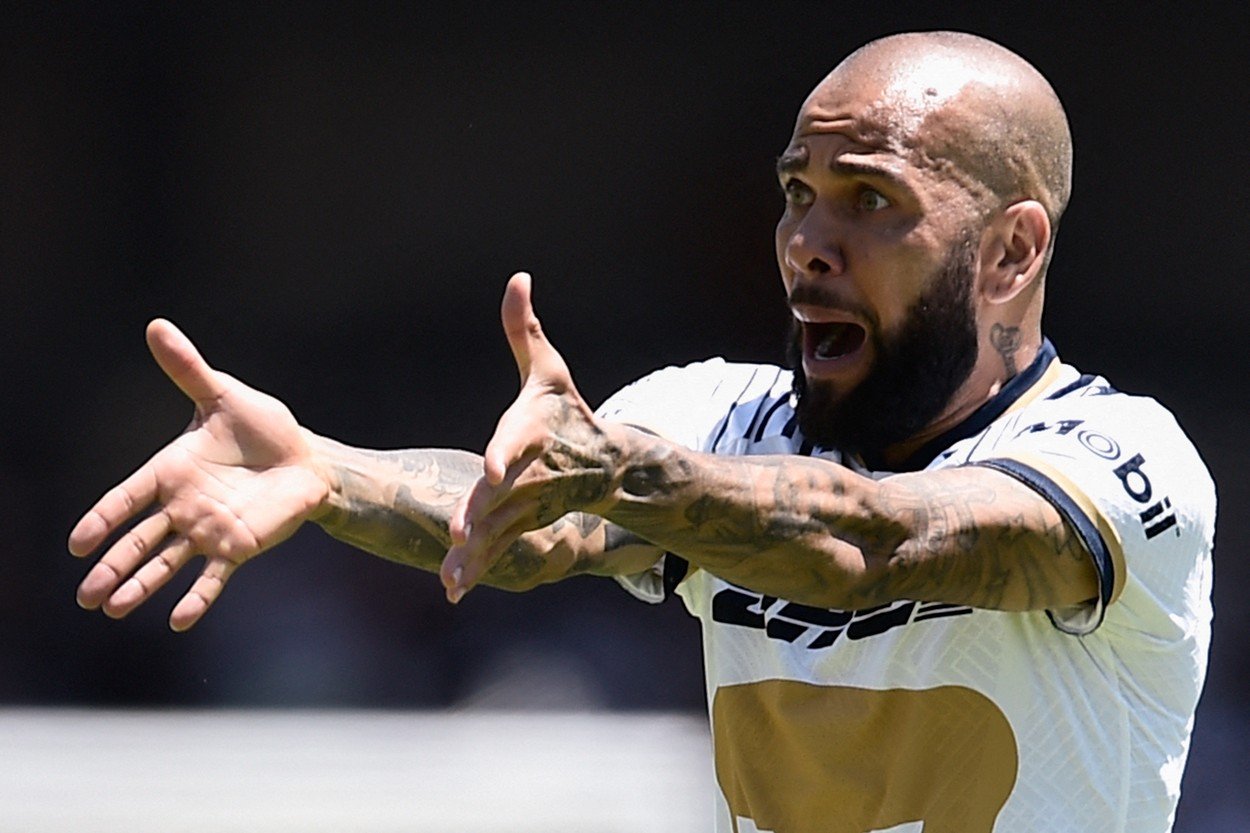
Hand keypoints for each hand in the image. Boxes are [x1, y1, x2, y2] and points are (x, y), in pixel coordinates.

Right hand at [68, 320, 330, 630]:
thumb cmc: (263, 427)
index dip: (103, 520)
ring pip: (166, 564)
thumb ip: (188, 369)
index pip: (127, 499)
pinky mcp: (238, 547)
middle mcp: (183, 506)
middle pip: (139, 541)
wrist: (305, 458)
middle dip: (111, 567)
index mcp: (172, 471)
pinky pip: (213, 577)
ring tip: (113, 610)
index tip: (76, 544)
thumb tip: (157, 326)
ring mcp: (209, 530)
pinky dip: (197, 599)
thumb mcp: (223, 395)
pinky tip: (179, 622)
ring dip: (141, 586)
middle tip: (84, 595)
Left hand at [440, 273, 615, 601]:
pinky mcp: (522, 525)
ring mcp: (528, 506)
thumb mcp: (548, 371)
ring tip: (450, 573)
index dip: (505, 453)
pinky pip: (497, 550)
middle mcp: (531, 474)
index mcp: (533, 434)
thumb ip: (524, 330)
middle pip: (502, 495)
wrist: (607, 465)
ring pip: (498, 531)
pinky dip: (476, 569)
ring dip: (476, 553)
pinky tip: (450, 588)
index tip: (493, 467)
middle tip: (460, 531)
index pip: (517, 442)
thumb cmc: (568, 413)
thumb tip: (518, 276)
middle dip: (482, 513)